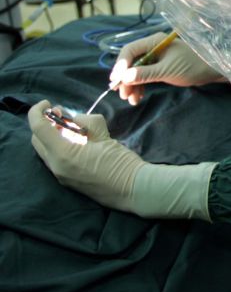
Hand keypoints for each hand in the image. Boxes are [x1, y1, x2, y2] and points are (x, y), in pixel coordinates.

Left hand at [28, 101, 216, 219]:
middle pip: (37, 139)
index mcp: (64, 153)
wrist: (132, 189)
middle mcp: (56, 166)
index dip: (38, 111)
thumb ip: (86, 122)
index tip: (48, 102)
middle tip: (62, 114)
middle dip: (45, 123)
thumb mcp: (103, 135)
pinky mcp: (67, 179)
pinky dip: (59, 145)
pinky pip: (54, 158)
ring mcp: (61, 175)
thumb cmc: (120, 162)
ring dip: (53, 135)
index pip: (39, 128)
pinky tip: (78, 142)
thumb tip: (76, 119)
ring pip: (45, 149)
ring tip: (73, 128)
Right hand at [111, 32, 224, 105]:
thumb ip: (146, 73)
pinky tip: (137, 98)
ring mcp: (155, 57)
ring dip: (132, 85)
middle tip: (122, 94)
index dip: (120, 65)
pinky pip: (144, 75)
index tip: (116, 80)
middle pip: (131, 62)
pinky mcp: (159, 67)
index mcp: (154, 42)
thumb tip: (125, 77)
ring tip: (131, 100)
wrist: (211, 70)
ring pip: (136, 71)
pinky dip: (140, 86)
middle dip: (125, 79)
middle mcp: (152, 47)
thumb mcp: (167, 70)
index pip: (130, 50)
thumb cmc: (192, 66)